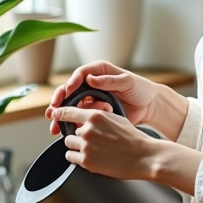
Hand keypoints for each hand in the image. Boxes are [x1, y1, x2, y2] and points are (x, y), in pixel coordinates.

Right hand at [46, 61, 162, 133]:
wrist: (149, 106)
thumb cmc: (140, 89)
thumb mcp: (127, 82)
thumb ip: (109, 80)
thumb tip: (90, 79)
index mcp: (98, 71)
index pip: (80, 75)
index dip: (71, 83)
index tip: (67, 91)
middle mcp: (91, 84)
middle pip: (70, 91)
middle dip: (59, 101)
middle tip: (53, 111)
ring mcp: (91, 98)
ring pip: (71, 106)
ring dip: (62, 116)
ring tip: (56, 125)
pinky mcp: (94, 112)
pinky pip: (79, 117)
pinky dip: (72, 124)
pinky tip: (67, 130)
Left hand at [49, 102, 158, 180]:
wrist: (144, 156)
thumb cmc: (133, 138)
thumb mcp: (115, 118)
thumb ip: (97, 118)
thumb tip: (84, 120)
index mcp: (95, 116)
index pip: (67, 112)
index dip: (58, 113)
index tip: (53, 114)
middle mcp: (88, 130)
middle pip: (69, 132)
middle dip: (77, 136)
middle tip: (91, 141)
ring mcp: (86, 146)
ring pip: (68, 144)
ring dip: (76, 147)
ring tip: (92, 150)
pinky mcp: (87, 162)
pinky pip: (71, 157)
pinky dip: (77, 158)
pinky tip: (90, 157)